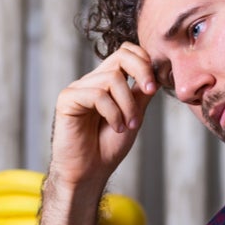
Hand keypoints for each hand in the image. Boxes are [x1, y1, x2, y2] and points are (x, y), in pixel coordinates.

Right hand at [48, 42, 157, 191]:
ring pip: (111, 78)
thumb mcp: (134, 115)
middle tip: (150, 91)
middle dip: (141, 71)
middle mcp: (92, 81)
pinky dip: (112, 113)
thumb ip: (141, 93)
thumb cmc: (108, 146)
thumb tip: (157, 72)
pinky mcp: (67, 100)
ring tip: (128, 125)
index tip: (154, 85)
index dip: (144, 61)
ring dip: (127, 104)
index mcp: (107, 82)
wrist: (90, 172)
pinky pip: (96, 95)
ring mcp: (78, 89)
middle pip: (120, 56)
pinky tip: (115, 127)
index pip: (126, 53)